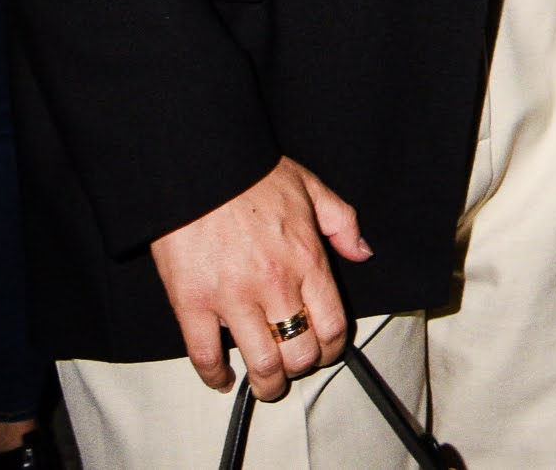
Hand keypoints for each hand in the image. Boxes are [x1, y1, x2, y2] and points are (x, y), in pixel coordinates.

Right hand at [147, 157, 370, 396]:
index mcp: (308, 260)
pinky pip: (204, 355)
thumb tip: (363, 253)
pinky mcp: (192, 304)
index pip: (333, 325)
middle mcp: (275, 285)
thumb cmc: (255, 177)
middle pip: (299, 352)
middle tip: (294, 369)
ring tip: (265, 385)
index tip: (326, 353)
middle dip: (301, 369)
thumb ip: (343, 224)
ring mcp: (233, 298)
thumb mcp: (313, 189)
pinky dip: (214, 376)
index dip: (333, 349)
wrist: (200, 170)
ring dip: (265, 384)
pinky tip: (222, 379)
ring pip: (259, 363)